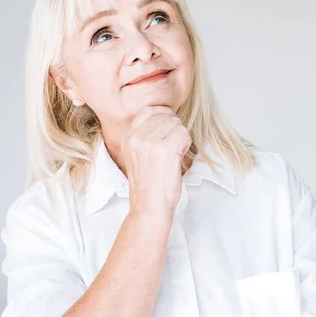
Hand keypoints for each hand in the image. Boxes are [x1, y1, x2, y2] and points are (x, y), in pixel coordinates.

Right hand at [121, 105, 191, 223]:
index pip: (149, 110)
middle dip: (174, 130)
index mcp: (128, 137)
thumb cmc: (149, 184)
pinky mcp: (166, 149)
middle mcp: (137, 137)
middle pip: (166, 116)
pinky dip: (186, 145)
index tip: (169, 130)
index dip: (164, 116)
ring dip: (181, 138)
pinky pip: (184, 134)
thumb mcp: (137, 155)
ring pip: (177, 124)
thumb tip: (167, 116)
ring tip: (174, 155)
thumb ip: (145, 135)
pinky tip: (178, 158)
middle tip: (172, 148)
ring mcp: (150, 142)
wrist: (149, 206)